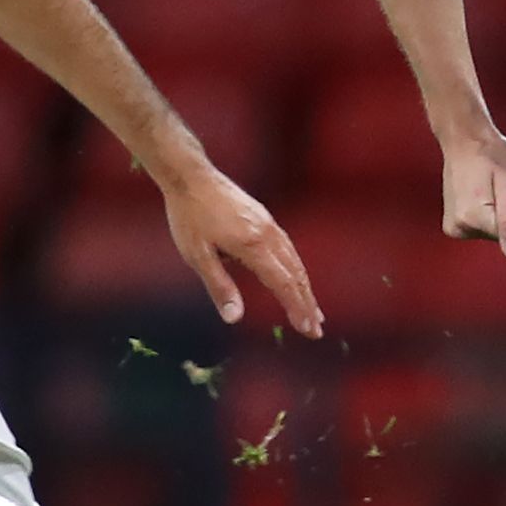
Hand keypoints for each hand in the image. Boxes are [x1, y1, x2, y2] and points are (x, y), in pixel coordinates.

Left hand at [165, 167, 323, 336]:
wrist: (191, 176)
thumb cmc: (189, 216)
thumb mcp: (197, 255)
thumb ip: (219, 287)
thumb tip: (234, 318)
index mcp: (253, 244)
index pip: (283, 283)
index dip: (296, 307)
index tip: (307, 329)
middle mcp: (267, 233)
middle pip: (296, 274)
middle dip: (307, 303)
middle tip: (316, 330)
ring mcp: (268, 223)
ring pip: (295, 260)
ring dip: (305, 287)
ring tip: (313, 309)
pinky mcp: (264, 218)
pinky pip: (288, 247)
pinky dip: (297, 269)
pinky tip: (295, 278)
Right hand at [441, 128, 505, 257]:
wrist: (464, 139)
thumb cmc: (490, 153)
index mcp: (474, 219)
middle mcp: (460, 229)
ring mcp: (454, 229)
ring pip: (497, 231)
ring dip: (504, 210)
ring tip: (496, 184)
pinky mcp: (454, 227)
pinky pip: (485, 228)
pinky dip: (492, 212)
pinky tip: (487, 191)